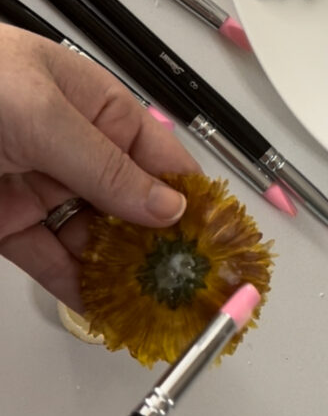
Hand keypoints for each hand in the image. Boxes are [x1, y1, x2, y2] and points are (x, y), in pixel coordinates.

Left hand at [0, 25, 200, 309]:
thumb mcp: (44, 114)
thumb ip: (108, 167)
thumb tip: (166, 205)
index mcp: (93, 105)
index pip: (159, 155)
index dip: (191, 197)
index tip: (217, 239)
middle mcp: (72, 147)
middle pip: (132, 204)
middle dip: (161, 245)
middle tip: (191, 286)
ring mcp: (40, 188)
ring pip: (96, 238)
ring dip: (123, 273)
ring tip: (154, 307)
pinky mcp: (6, 225)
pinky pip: (52, 260)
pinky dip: (77, 287)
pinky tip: (104, 310)